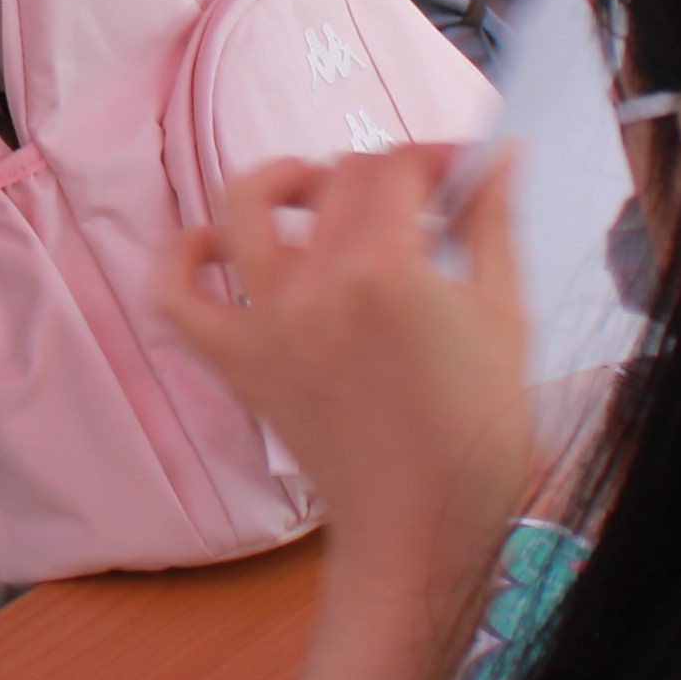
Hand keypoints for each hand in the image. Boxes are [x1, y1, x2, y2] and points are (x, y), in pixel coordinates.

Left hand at [149, 147, 536, 629]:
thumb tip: (499, 153)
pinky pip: (176, 293)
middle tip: (419, 205)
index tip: (458, 174)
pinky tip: (221, 243)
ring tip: (314, 192)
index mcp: (390, 271)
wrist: (420, 526)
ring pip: (244, 204)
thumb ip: (493, 224)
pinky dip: (186, 255)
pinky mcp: (236, 360)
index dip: (434, 157)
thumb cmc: (477, 429)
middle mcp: (317, 284)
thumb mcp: (504, 316)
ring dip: (281, 179)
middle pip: (337, 179)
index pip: (399, 168)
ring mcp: (265, 321)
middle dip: (386, 175)